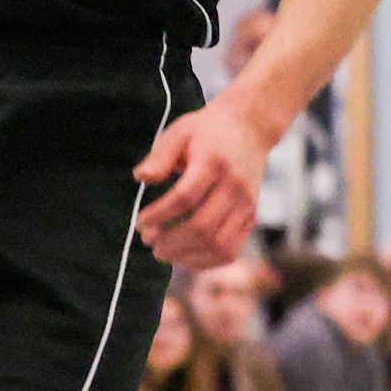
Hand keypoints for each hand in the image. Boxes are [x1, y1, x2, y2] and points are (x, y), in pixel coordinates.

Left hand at [135, 100, 272, 271]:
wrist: (250, 128)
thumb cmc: (206, 131)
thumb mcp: (179, 132)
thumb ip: (159, 156)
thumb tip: (140, 178)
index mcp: (214, 163)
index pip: (185, 197)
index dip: (159, 215)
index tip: (138, 223)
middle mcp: (235, 187)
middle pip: (202, 226)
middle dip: (170, 240)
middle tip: (147, 241)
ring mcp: (247, 205)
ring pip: (218, 244)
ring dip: (186, 255)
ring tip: (162, 252)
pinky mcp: (251, 217)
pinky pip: (231, 250)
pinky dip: (205, 261)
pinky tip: (183, 257)